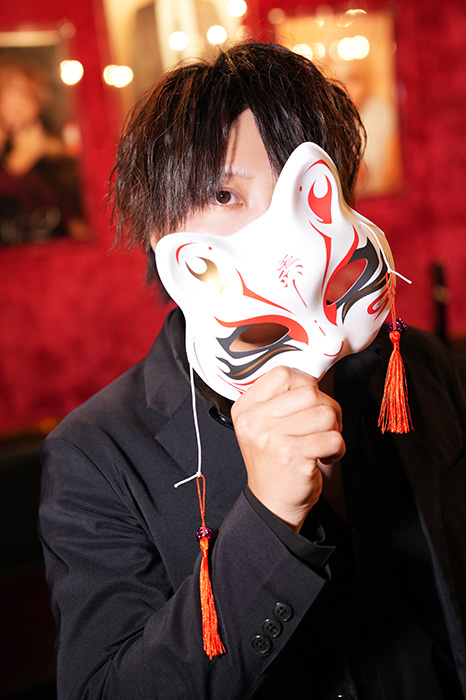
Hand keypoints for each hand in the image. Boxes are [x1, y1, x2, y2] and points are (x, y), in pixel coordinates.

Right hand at [231, 367, 344, 531]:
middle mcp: (254, 421)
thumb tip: (312, 378)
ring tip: (323, 442)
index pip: (283, 374)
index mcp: (246, 409)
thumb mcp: (263, 426)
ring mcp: (272, 438)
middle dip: (326, 407)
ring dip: (334, 428)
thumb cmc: (274, 462)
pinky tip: (325, 456)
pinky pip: (333, 437)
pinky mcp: (293, 455)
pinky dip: (338, 448)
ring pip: (325, 413)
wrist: (272, 504)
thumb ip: (280, 399)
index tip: (309, 402)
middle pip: (309, 391)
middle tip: (322, 425)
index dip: (305, 384)